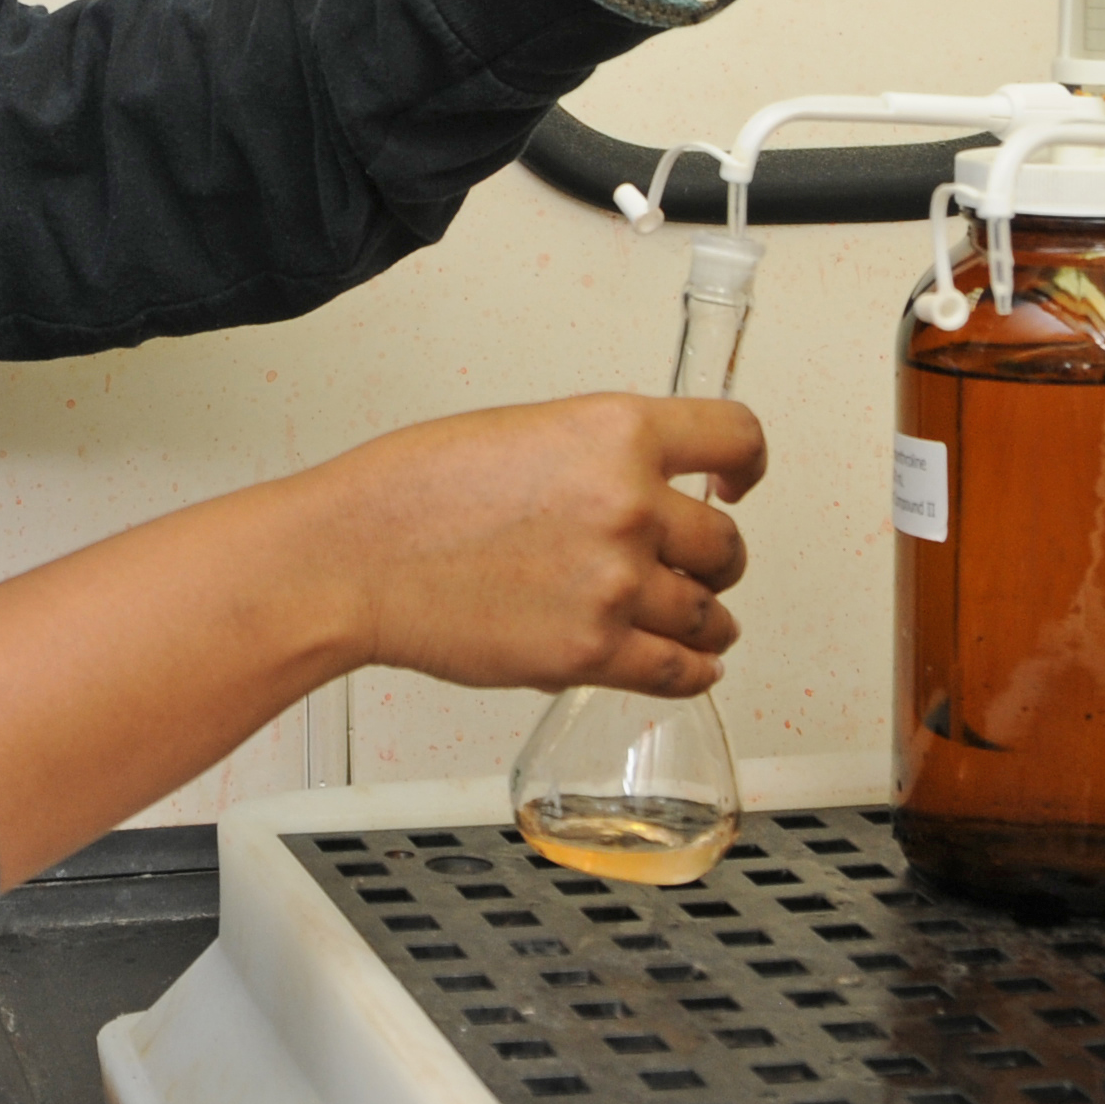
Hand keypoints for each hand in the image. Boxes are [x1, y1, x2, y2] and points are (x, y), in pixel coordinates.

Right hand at [310, 394, 767, 700]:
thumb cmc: (414, 491)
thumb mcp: (524, 431)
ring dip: (704, 618)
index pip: (734, 438)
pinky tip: (688, 664)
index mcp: (614, 431)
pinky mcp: (591, 653)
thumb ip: (598, 455)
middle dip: (712, 557)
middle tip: (691, 564)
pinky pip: (678, 672)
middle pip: (726, 544)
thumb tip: (642, 488)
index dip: (748, 464)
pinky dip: (693, 671)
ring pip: (710, 614)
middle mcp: (629, 505)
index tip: (741, 482)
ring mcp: (615, 585)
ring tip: (688, 619)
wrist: (356, 555)